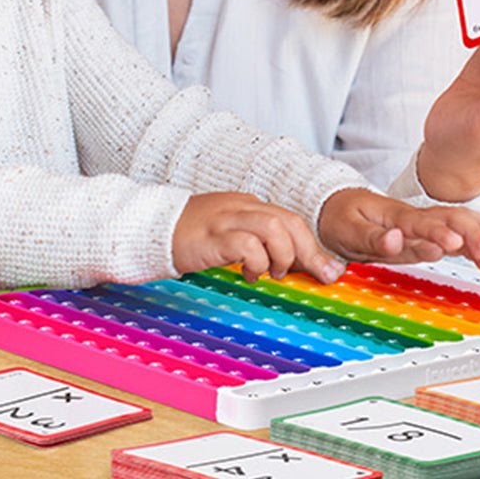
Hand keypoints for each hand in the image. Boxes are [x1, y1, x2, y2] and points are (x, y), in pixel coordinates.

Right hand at [172, 192, 345, 284]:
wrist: (152, 226)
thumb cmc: (190, 235)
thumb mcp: (228, 234)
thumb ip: (255, 243)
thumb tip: (286, 264)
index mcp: (247, 205)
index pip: (290, 219)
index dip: (312, 245)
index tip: (327, 268)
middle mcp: (241, 207)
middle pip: (289, 220)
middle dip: (310, 251)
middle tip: (319, 275)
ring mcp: (227, 219)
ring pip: (273, 227)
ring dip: (282, 254)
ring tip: (273, 272)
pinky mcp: (213, 235)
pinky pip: (247, 244)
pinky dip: (256, 261)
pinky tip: (248, 273)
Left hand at [317, 188, 479, 270]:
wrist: (337, 205)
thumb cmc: (341, 217)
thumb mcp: (347, 229)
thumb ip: (373, 238)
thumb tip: (396, 240)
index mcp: (393, 215)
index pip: (419, 223)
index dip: (436, 234)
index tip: (454, 244)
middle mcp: (413, 216)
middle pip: (448, 219)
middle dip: (470, 234)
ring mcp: (423, 222)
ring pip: (457, 221)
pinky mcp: (427, 231)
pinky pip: (456, 228)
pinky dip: (477, 235)